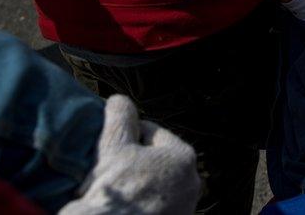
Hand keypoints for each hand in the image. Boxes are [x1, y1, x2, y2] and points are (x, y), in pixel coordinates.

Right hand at [59, 95, 199, 214]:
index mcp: (184, 157)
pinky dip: (143, 201)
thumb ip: (121, 115)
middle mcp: (192, 183)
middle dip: (136, 159)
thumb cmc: (114, 188)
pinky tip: (125, 203)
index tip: (112, 144)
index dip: (128, 134)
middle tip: (112, 165)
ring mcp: (186, 207)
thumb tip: (120, 100)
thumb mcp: (114, 144)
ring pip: (157, 183)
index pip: (153, 133)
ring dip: (139, 181)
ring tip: (117, 186)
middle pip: (156, 160)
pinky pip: (157, 205)